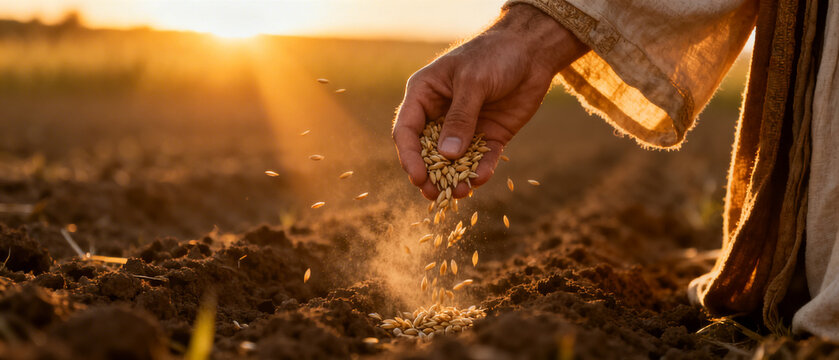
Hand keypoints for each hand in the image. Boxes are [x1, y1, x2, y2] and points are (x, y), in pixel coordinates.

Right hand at [392, 4, 587, 199]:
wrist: (532, 51)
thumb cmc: (495, 55)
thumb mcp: (474, 83)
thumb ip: (461, 118)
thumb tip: (447, 155)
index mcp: (424, 94)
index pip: (407, 130)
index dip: (410, 156)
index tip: (418, 177)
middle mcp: (440, 113)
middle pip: (427, 151)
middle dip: (430, 175)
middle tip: (435, 196)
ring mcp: (465, 127)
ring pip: (454, 160)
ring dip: (455, 178)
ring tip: (461, 194)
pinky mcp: (490, 135)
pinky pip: (482, 158)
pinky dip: (481, 169)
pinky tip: (482, 179)